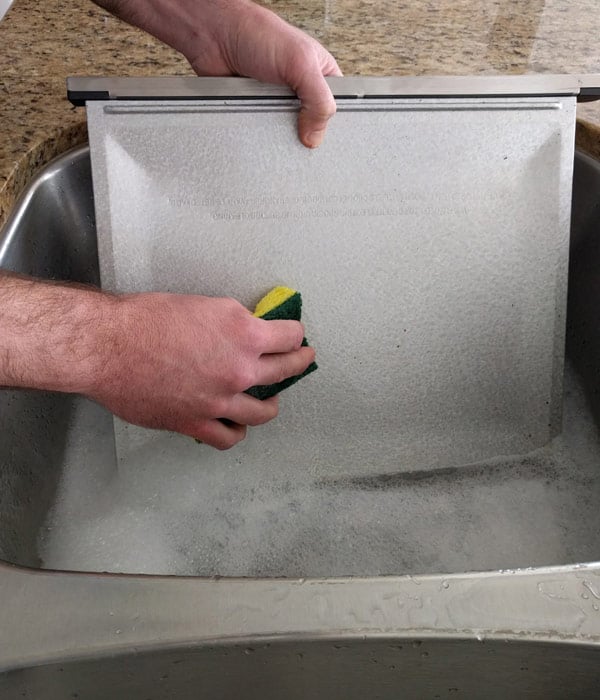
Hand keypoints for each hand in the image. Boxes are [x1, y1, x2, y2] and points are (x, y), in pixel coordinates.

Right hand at [90, 292, 314, 447]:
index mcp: (244, 333)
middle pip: (285, 370)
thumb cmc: (147, 318)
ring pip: (264, 411)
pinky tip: (237, 424)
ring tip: (271, 400)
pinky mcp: (196, 422)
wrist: (109, 346)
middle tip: (303, 359)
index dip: (295, 334)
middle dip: (299, 362)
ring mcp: (221, 400)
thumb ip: (232, 323)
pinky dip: (237, 431)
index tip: (297, 336)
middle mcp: (240, 369)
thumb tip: (246, 333)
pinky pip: (229, 437)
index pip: (289, 336)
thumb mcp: (203, 306)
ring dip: (272, 403)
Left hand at [184, 0, 342, 147]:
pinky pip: (262, 135)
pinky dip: (258, 135)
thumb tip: (316, 136)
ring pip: (286, 135)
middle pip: (312, 128)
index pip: (335, 110)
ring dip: (278, 134)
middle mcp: (300, 92)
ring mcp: (278, 104)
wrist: (214, 36)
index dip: (331, 125)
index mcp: (320, 76)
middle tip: (298, 135)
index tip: (323, 136)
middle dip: (303, 133)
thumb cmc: (256, 33)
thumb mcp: (300, 62)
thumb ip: (318, 98)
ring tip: (272, 125)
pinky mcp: (257, 114)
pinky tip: (257, 130)